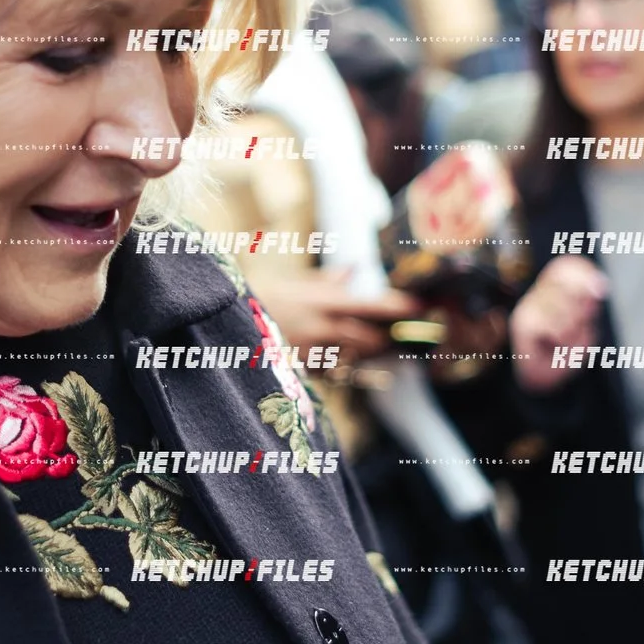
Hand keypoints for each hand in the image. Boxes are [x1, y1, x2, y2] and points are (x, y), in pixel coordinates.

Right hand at [247, 267, 420, 361]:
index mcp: (320, 301)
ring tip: (383, 349)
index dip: (397, 307)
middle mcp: (318, 327)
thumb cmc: (257, 298)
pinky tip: (348, 364)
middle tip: (404, 337)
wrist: (224, 323)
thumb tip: (356, 269)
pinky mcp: (299, 371)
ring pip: (352, 359)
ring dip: (368, 355)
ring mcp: (309, 352)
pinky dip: (342, 369)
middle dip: (386, 340)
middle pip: (367, 338)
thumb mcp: (291, 283)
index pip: (369, 304)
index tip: (420, 306)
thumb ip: (326, 281)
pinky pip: (330, 374)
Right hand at [510, 256, 609, 393]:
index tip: (602, 287)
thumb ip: (589, 307)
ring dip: (575, 331)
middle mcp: (537, 295)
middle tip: (583, 324)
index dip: (584, 274)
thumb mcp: (584, 329)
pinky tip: (556, 348)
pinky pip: (555, 327)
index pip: (565, 267)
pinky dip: (564, 341)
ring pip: (564, 310)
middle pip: (567, 285)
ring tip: (568, 343)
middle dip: (583, 307)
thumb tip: (598, 287)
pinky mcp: (523, 324)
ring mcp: (528, 308)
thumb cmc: (562, 354)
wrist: (539, 383)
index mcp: (553, 292)